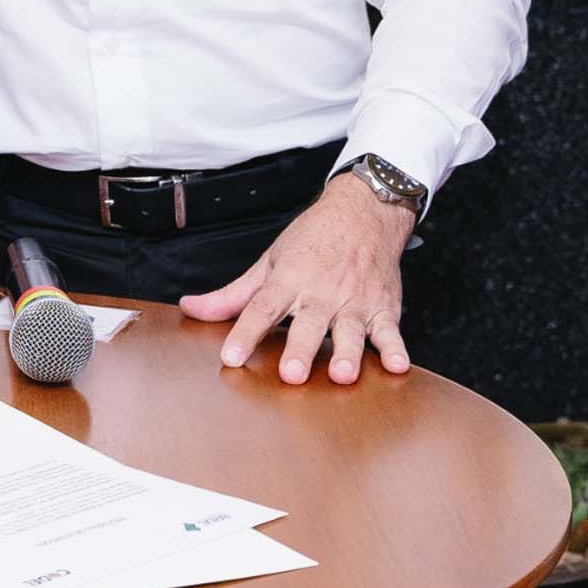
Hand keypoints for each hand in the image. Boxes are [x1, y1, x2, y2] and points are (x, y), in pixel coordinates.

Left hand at [178, 175, 415, 384]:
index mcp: (289, 280)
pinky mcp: (383, 308)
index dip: (245, 332)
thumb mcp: (269, 263)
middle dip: (302, 349)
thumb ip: (232, 295)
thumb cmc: (313, 241)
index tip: (231, 357)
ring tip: (342, 374)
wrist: (363, 212)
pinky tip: (397, 366)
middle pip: (309, 323)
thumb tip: (191, 309)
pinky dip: (396, 348)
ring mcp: (355, 301)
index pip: (262, 308)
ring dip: (348, 353)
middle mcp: (322, 292)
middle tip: (292, 374)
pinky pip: (390, 331)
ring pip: (351, 331)